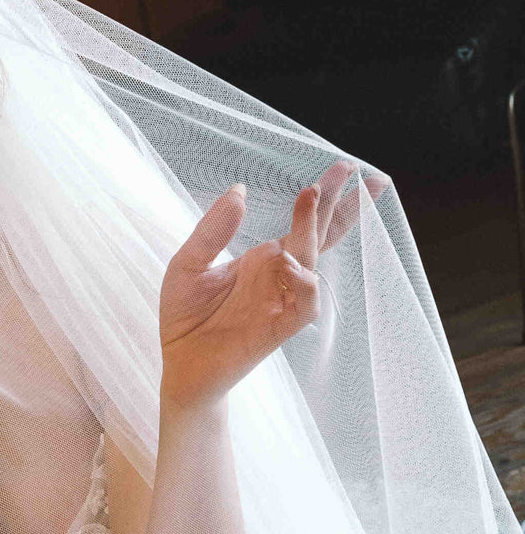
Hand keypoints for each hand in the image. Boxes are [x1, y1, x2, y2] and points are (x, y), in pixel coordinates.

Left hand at [158, 161, 388, 409]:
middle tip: (353, 169)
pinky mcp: (280, 327)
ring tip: (310, 196)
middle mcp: (279, 276)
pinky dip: (304, 281)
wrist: (180, 366)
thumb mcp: (187, 265)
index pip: (304, 224)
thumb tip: (239, 190)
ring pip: (313, 261)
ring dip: (314, 229)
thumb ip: (213, 230)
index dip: (325, 198)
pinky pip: (306, 302)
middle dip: (339, 203)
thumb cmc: (185, 317)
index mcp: (263, 259)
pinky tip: (289, 261)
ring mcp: (282, 300)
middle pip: (321, 235)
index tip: (344, 167)